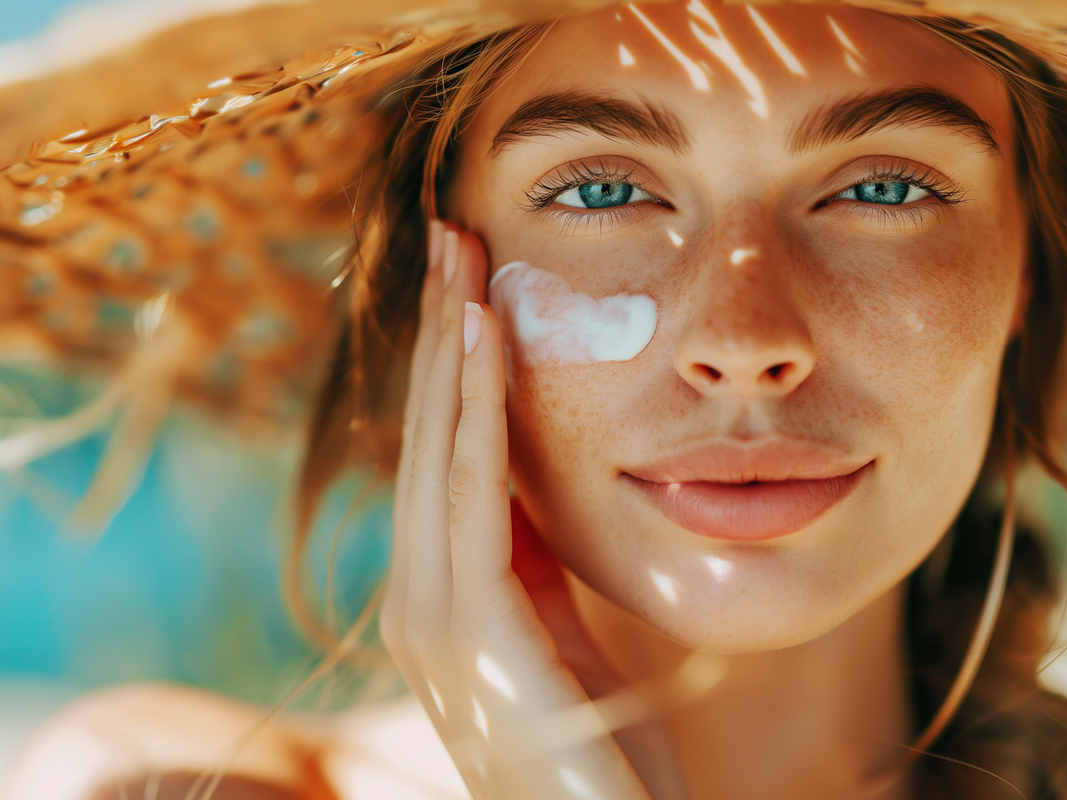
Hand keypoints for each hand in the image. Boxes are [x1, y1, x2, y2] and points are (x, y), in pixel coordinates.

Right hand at [380, 220, 687, 799]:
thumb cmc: (604, 757)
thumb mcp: (564, 635)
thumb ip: (531, 564)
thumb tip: (525, 483)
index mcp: (442, 597)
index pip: (443, 455)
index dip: (452, 363)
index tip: (470, 281)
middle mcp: (417, 600)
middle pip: (428, 435)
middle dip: (441, 332)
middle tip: (452, 235)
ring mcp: (431, 618)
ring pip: (439, 448)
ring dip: (451, 346)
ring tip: (459, 257)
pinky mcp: (470, 631)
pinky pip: (473, 493)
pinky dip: (477, 408)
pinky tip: (485, 337)